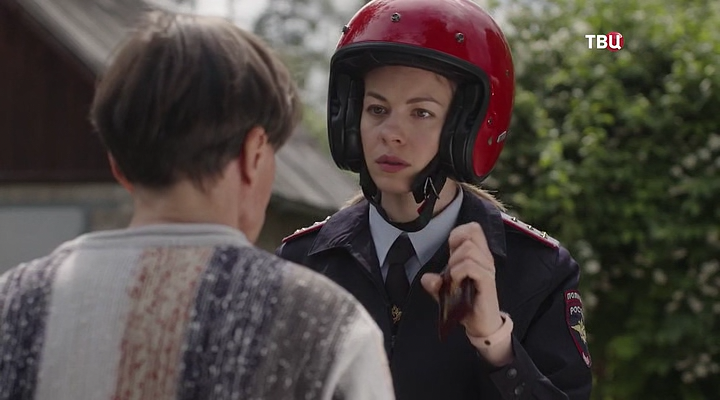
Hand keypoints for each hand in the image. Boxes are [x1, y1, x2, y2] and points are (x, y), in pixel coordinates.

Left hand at [421, 222, 503, 338]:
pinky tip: (457, 283)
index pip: (473, 228)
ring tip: (454, 278)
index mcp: (478, 255)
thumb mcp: (446, 291)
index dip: (458, 233)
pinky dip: (458, 273)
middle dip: (454, 248)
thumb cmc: (467, 304)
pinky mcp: (487, 281)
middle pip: (471, 233)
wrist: (480, 324)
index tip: (450, 251)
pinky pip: (470, 266)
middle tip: (451, 267)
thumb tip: (426, 278)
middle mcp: (485, 259)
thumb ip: (436, 283)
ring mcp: (488, 269)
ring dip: (455, 263)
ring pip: (469, 249)